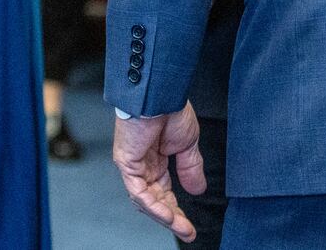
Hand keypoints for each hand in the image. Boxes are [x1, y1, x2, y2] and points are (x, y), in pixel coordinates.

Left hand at [113, 103, 204, 240]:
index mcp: (155, 159)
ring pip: (145, 200)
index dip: (177, 209)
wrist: (162, 93)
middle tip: (188, 231)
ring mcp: (132, 165)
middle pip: (154, 200)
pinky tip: (168, 214)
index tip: (190, 226)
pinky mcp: (127, 163)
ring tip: (182, 227)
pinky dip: (153, 205)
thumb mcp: (187, 144)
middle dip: (172, 218)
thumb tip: (198, 190)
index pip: (163, 192)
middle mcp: (142, 165)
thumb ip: (190, 168)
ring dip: (164, 215)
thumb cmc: (171, 109)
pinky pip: (138, 191)